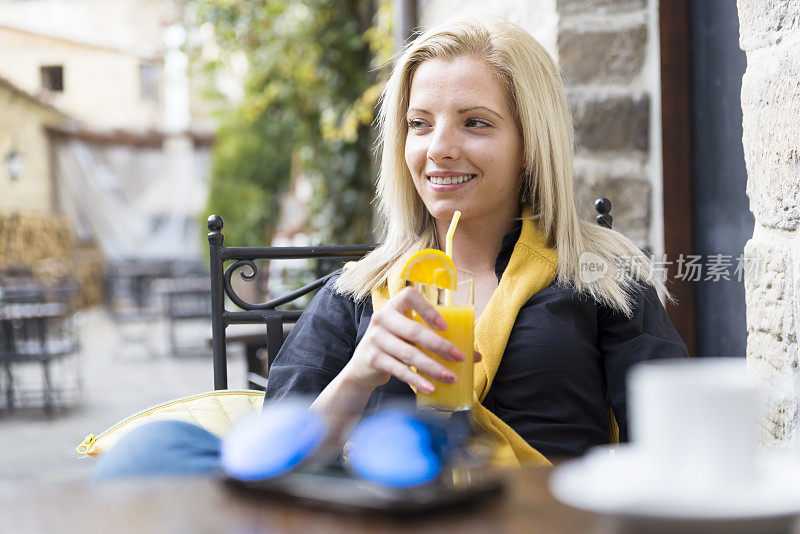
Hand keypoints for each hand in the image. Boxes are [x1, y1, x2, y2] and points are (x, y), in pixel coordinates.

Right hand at [340, 286, 479, 393]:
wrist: (361, 368)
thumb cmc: (395, 346)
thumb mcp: (409, 336)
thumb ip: (435, 339)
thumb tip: (475, 354)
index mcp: (394, 306)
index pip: (409, 296)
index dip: (428, 309)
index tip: (446, 326)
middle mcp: (382, 318)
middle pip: (414, 330)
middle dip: (441, 346)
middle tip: (460, 358)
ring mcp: (375, 338)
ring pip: (409, 353)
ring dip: (433, 367)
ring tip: (451, 377)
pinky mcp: (372, 358)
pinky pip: (399, 370)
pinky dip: (417, 380)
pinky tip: (431, 387)